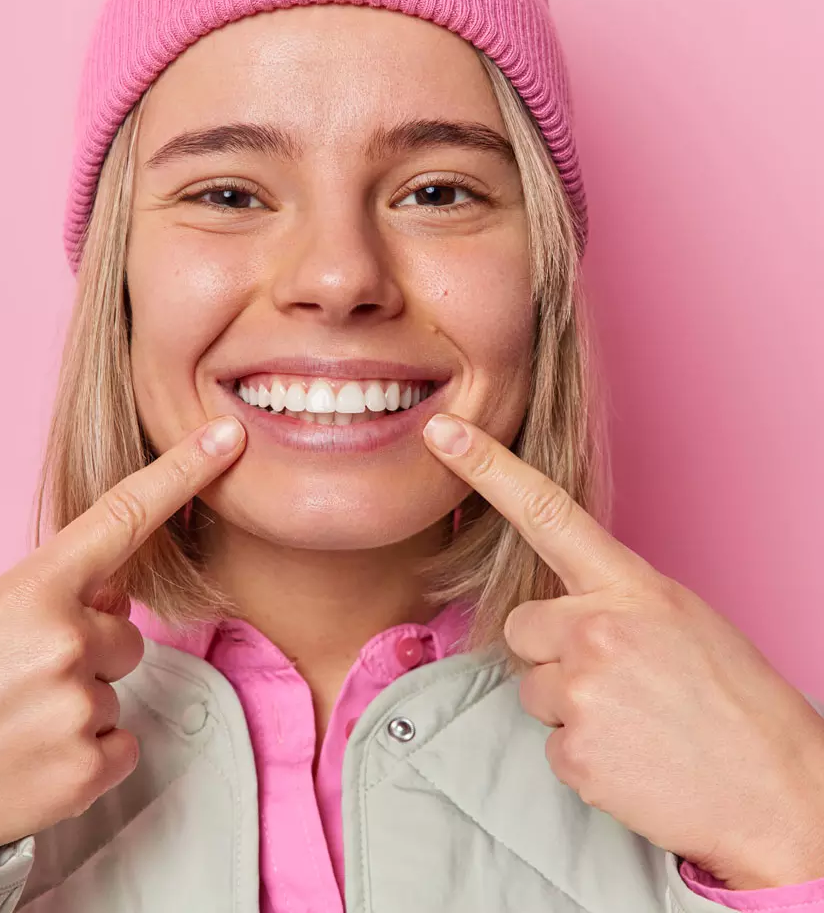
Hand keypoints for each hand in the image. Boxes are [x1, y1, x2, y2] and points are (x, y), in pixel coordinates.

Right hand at [0, 416, 245, 860]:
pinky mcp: (88, 767)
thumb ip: (55, 594)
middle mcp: (66, 640)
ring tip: (16, 721)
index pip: (124, 515)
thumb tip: (116, 590)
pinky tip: (32, 757)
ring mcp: (79, 705)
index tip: (226, 437)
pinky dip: (88, 750)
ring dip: (83, 700)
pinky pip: (122, 740)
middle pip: (126, 631)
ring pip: (119, 686)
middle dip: (88, 651)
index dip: (182, 472)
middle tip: (20, 681)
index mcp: (32, 589)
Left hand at [423, 413, 823, 889]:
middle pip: (520, 625)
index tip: (445, 432)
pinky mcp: (572, 752)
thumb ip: (613, 597)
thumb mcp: (679, 618)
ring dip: (568, 704)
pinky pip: (548, 741)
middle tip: (615, 678)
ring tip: (632, 720)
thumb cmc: (735, 700)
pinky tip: (630, 755)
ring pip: (531, 686)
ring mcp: (580, 691)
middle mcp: (596, 629)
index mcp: (630, 586)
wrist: (778, 791)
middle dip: (550, 650)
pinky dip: (582, 752)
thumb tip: (564, 602)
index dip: (488, 468)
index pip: (546, 511)